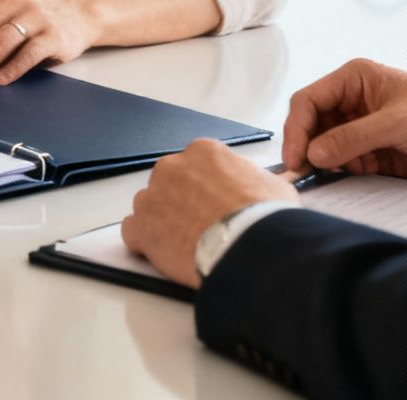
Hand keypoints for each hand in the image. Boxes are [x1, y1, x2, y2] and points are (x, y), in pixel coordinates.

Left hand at [120, 141, 297, 288]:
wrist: (250, 247)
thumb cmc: (263, 218)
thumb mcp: (272, 186)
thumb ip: (253, 180)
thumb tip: (259, 186)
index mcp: (203, 152)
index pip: (195, 165)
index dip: (204, 187)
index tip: (211, 202)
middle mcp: (172, 167)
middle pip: (168, 182)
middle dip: (180, 201)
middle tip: (200, 223)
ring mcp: (152, 196)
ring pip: (149, 205)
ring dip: (162, 220)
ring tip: (185, 242)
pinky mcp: (141, 226)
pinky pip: (134, 231)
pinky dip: (146, 242)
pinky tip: (166, 253)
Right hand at [282, 58, 406, 180]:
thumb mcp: (397, 123)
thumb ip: (353, 138)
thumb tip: (314, 154)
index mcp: (354, 80)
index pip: (308, 101)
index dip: (296, 129)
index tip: (296, 157)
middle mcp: (352, 102)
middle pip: (312, 126)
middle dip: (309, 149)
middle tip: (306, 174)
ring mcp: (360, 128)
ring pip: (325, 147)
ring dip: (328, 163)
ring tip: (342, 173)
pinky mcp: (371, 151)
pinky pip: (344, 163)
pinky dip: (345, 172)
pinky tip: (361, 173)